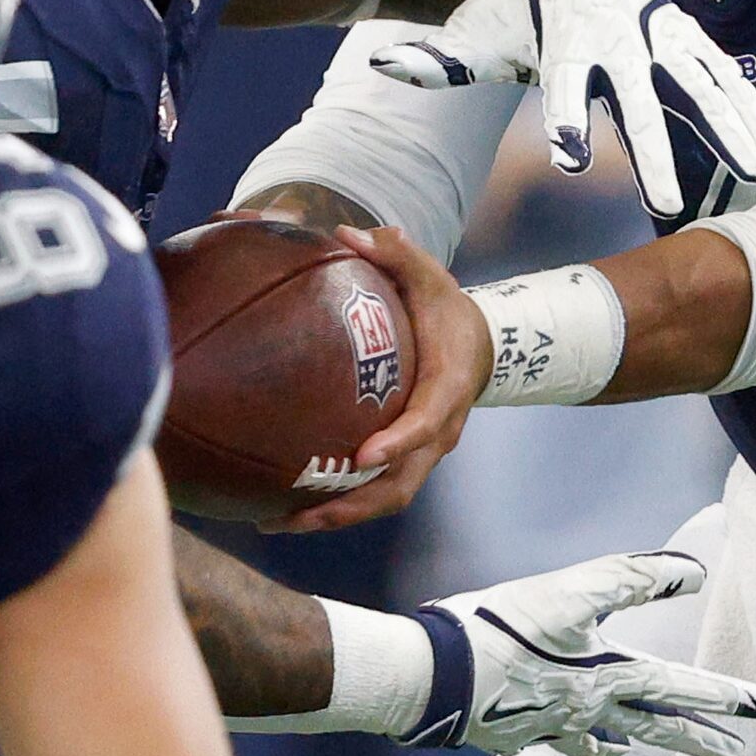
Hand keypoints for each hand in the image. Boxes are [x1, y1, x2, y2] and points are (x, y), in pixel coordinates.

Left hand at [262, 225, 488, 533]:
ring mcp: (423, 455)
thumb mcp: (430, 276)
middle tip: (298, 513)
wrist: (480, 346)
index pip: (426, 424)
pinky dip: (334, 505)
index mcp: (446, 390)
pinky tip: (285, 506)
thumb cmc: (446, 310)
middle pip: (399, 485)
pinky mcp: (405, 462)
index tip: (363, 455)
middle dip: (351, 505)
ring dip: (334, 516)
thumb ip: (396, 253)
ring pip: (384, 498)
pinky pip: (373, 492)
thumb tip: (347, 233)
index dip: (398, 444)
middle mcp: (438, 434)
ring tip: (275, 521)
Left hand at [368, 0, 755, 216]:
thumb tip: (384, 66)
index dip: (565, 119)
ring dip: (727, 127)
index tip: (568, 159)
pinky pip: (718, 72)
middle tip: (666, 203)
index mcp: (565, 42)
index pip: (564, 86)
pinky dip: (743, 106)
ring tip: (755, 171)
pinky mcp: (681, 33)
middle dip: (654, 152)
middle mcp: (617, 38)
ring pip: (699, 83)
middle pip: (640, 100)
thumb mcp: (477, 27)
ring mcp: (657, 33)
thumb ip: (436, 58)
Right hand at [408, 550, 755, 755]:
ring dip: (642, 744)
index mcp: (606, 678)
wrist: (430, 676)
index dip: (723, 697)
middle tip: (735, 753)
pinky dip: (584, 745)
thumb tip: (696, 572)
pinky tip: (586, 745)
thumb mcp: (573, 590)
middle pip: (654, 728)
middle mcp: (587, 712)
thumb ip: (636, 578)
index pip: (679, 690)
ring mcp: (550, 729)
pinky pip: (561, 744)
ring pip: (608, 741)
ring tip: (660, 750)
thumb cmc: (501, 626)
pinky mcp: (515, 735)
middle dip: (698, 739)